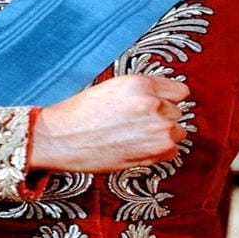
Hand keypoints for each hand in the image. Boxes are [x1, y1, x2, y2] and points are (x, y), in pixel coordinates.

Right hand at [30, 75, 189, 172]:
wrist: (59, 139)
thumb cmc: (79, 116)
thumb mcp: (112, 89)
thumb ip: (141, 92)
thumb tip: (163, 100)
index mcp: (141, 84)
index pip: (179, 91)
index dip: (167, 100)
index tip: (159, 108)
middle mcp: (153, 103)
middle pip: (177, 112)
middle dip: (162, 119)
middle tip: (138, 126)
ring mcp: (158, 127)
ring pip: (178, 132)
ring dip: (163, 136)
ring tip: (136, 139)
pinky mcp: (156, 150)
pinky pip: (172, 151)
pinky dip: (159, 153)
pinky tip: (137, 149)